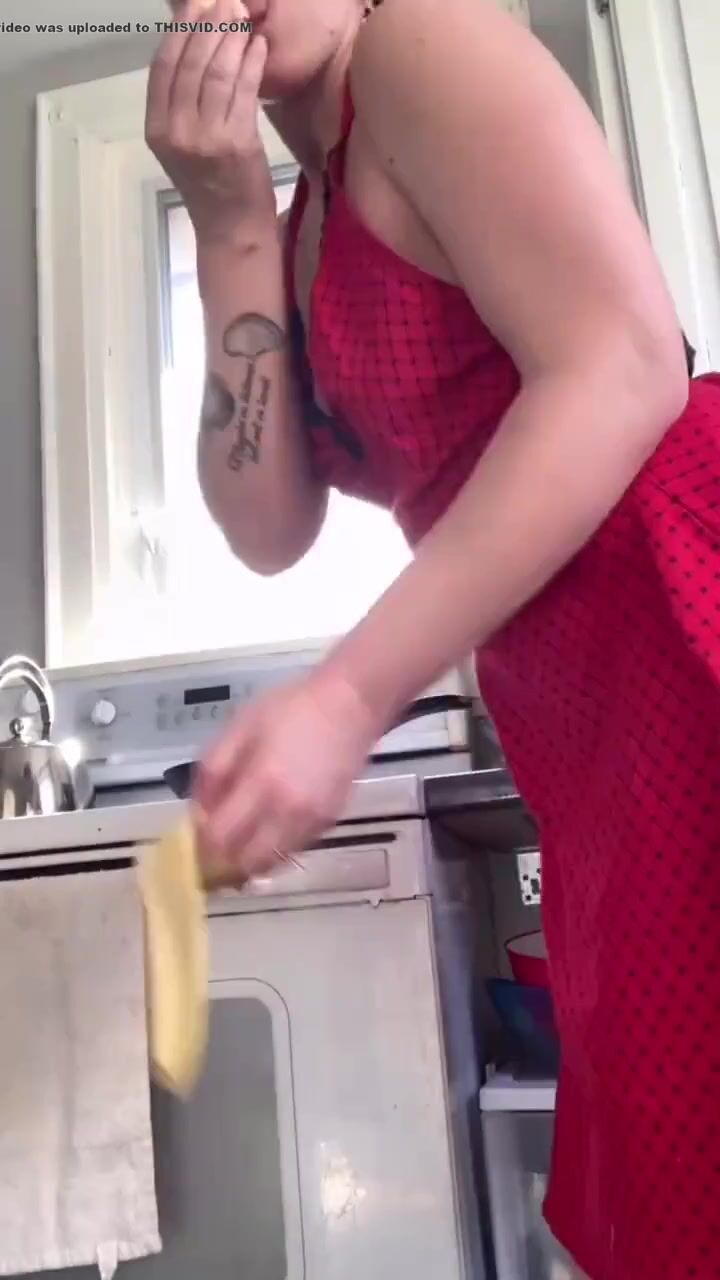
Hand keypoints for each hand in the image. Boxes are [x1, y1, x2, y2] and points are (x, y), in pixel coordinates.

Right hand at [146, 0, 275, 245]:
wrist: (232, 230)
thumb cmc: (212, 187)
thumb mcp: (184, 144)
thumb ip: (182, 102)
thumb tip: (192, 47)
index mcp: (157, 129)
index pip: (163, 66)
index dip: (180, 30)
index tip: (196, 4)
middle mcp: (176, 131)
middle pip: (190, 62)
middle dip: (209, 24)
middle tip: (226, 1)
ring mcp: (205, 138)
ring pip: (216, 71)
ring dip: (232, 37)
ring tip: (243, 16)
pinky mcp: (236, 143)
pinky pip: (243, 90)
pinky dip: (252, 62)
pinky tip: (258, 45)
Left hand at [192, 672, 383, 884]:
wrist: (350, 705)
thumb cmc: (290, 709)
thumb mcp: (240, 727)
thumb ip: (213, 769)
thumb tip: (199, 811)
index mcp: (262, 783)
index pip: (221, 838)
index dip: (202, 847)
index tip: (193, 840)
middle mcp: (288, 812)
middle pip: (247, 863)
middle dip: (225, 863)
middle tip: (213, 849)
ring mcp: (312, 822)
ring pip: (272, 864)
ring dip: (250, 860)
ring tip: (238, 842)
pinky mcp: (329, 823)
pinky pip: (293, 849)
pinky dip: (274, 848)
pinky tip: (268, 826)